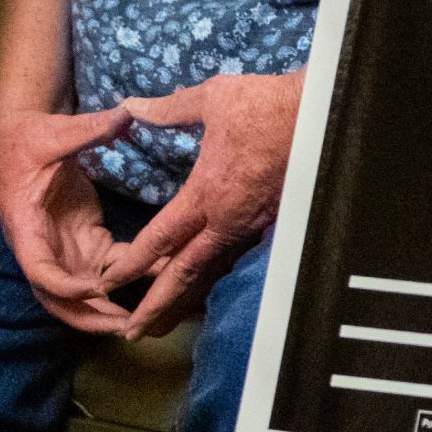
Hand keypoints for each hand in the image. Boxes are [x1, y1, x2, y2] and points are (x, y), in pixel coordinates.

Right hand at [0, 105, 132, 331]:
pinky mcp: (85, 238)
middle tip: (129, 326)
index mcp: (27, 225)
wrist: (18, 142)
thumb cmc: (28, 140)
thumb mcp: (54, 132)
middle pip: (60, 296)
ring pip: (85, 290)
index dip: (63, 285)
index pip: (39, 268)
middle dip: (90, 315)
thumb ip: (88, 128)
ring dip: (111, 307)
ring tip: (149, 316)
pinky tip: (162, 278)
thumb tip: (124, 112)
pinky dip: (130, 277)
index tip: (96, 289)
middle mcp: (44, 245)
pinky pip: (108, 266)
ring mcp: (65, 245)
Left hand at [97, 71, 303, 337]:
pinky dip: (219, 280)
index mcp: (207, 194)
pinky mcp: (274, 220)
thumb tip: (130, 107)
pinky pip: (239, 259)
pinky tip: (210, 290)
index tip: (108, 282)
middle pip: (186, 273)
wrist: (323, 113)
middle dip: (156, 306)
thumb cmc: (268, 104)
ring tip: (165, 325)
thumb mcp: (214, 98)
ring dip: (187, 301)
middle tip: (131, 333)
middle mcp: (229, 219)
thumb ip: (169, 109)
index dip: (131, 263)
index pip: (160, 238)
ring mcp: (255, 224)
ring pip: (214, 272)